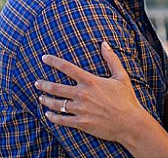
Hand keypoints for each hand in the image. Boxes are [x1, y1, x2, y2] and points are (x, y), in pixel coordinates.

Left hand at [35, 41, 151, 144]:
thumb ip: (111, 59)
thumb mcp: (121, 76)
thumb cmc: (127, 100)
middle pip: (56, 87)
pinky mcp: (82, 123)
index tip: (44, 58)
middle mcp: (83, 94)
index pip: (67, 68)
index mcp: (90, 81)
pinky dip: (53, 118)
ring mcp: (81, 110)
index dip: (53, 61)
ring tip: (40, 97)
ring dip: (46, 100)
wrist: (131, 124)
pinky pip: (63, 120)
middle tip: (36, 82)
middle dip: (44, 84)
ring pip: (57, 104)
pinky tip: (48, 115)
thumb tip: (105, 44)